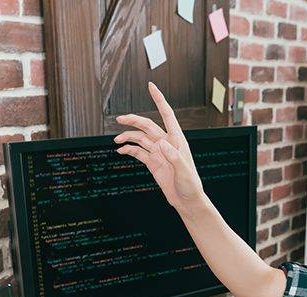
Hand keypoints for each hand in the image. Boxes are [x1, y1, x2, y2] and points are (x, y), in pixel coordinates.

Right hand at [114, 82, 205, 210]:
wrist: (187, 201)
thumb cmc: (190, 186)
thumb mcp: (184, 172)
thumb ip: (174, 157)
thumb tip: (162, 143)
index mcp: (177, 140)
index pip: (167, 115)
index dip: (159, 100)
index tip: (151, 86)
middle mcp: (167, 143)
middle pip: (148, 126)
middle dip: (134, 120)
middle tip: (119, 119)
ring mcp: (159, 153)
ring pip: (140, 139)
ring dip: (128, 137)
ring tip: (116, 140)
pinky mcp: (153, 163)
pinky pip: (138, 152)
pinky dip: (129, 150)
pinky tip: (120, 151)